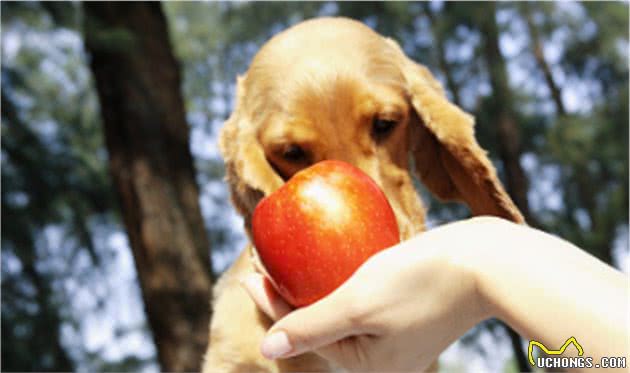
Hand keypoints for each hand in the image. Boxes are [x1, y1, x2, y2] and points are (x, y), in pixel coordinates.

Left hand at [242, 217, 498, 371]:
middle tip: (265, 262)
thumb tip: (267, 348)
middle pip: (320, 321)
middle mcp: (381, 355)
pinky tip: (332, 257)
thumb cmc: (421, 283)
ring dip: (314, 283)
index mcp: (366, 364)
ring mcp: (397, 334)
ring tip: (291, 260)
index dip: (270, 302)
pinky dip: (343, 279)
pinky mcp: (409, 310)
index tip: (249, 272)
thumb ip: (312, 327)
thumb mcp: (358, 305)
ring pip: (341, 307)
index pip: (303, 331)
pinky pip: (364, 298)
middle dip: (290, 292)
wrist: (487, 263)